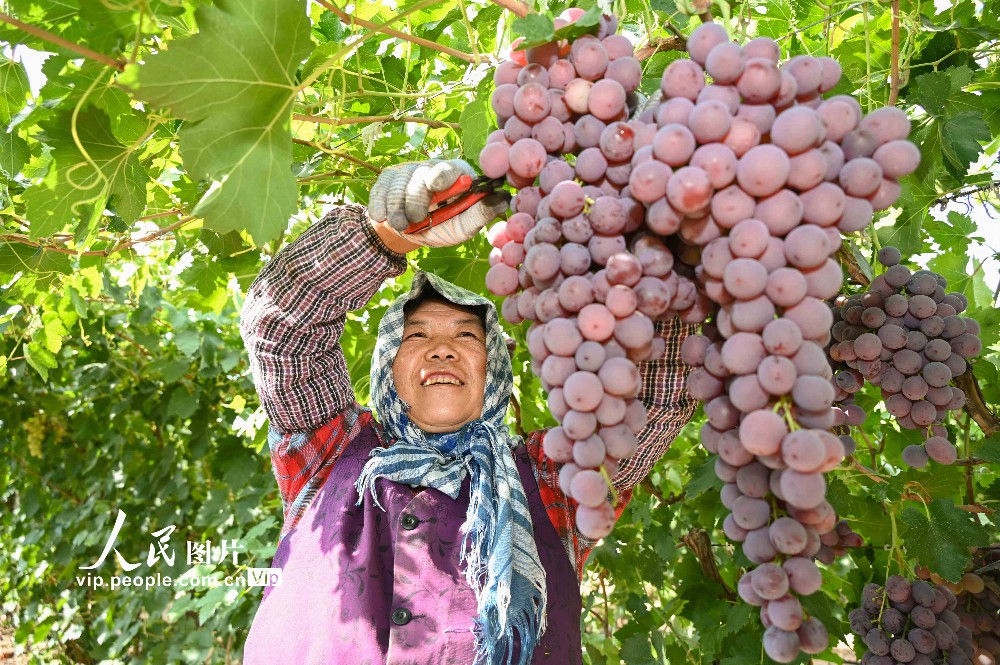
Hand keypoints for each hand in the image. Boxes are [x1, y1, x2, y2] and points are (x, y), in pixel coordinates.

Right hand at [367, 159, 509, 247]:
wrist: (412, 233)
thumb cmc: (444, 227)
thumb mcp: (464, 226)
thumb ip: (481, 213)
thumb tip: (505, 198)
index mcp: (456, 175)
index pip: (449, 169)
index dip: (442, 175)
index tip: (436, 185)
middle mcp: (432, 168)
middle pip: (421, 176)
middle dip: (415, 200)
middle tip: (416, 219)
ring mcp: (408, 171)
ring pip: (398, 184)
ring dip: (397, 207)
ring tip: (401, 225)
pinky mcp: (387, 178)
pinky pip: (380, 188)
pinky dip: (380, 204)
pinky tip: (382, 217)